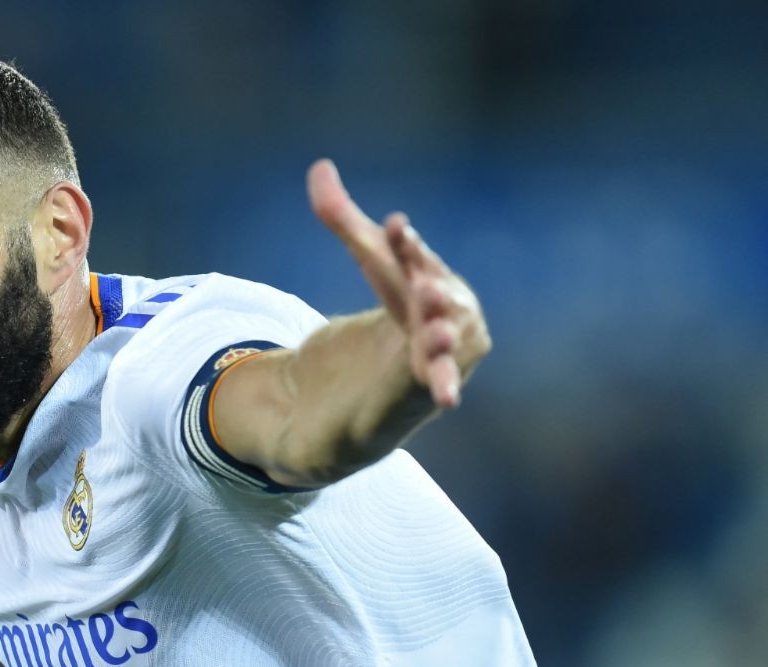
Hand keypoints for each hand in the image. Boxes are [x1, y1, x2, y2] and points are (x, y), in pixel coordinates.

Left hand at [307, 159, 488, 407]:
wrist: (402, 362)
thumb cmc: (392, 307)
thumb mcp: (369, 261)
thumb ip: (343, 218)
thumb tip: (320, 165)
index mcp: (428, 276)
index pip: (414, 258)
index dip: (406, 246)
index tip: (395, 226)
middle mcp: (445, 311)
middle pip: (440, 298)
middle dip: (435, 290)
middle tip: (426, 285)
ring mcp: (444, 348)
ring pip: (449, 340)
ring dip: (443, 335)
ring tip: (437, 331)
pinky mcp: (432, 383)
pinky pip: (442, 383)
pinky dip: (445, 387)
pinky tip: (446, 397)